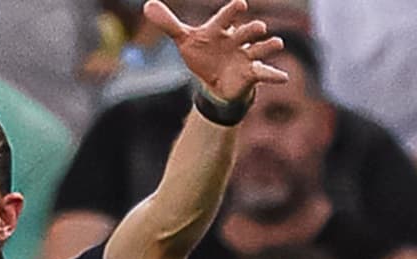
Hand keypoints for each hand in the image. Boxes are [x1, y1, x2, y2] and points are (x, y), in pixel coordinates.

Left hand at [144, 0, 287, 102]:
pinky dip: (274, 75)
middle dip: (252, 30)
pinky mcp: (252, 73)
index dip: (233, 11)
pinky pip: (265, 73)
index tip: (240, 4)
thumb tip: (147, 5)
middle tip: (257, 28)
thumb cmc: (203, 53)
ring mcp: (247, 56)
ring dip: (269, 46)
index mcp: (221, 29)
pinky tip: (283, 78)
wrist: (213, 79)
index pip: (226, 17)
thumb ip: (169, 23)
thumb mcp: (185, 40)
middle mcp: (237, 39)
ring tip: (276, 43)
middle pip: (248, 31)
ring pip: (261, 48)